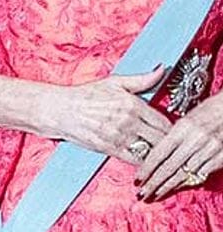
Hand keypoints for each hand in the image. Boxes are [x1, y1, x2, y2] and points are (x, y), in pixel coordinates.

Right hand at [33, 66, 170, 163]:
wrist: (59, 110)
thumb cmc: (84, 95)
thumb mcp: (113, 82)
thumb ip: (141, 79)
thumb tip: (161, 70)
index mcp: (132, 103)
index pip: (164, 121)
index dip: (171, 128)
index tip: (172, 131)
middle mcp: (128, 120)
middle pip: (161, 138)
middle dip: (167, 142)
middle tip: (169, 145)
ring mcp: (120, 136)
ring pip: (150, 150)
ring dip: (156, 153)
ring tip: (158, 153)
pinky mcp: (110, 148)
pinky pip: (135, 160)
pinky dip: (143, 162)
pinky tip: (143, 160)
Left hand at [137, 91, 222, 200]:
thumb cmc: (207, 112)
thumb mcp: (185, 119)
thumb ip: (172, 136)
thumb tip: (156, 154)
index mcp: (181, 128)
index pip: (159, 152)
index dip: (147, 168)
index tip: (137, 180)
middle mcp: (194, 140)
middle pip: (170, 167)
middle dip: (154, 183)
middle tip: (143, 194)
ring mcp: (209, 150)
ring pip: (185, 173)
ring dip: (170, 186)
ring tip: (157, 194)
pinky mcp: (221, 158)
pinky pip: (202, 173)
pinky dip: (190, 180)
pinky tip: (178, 186)